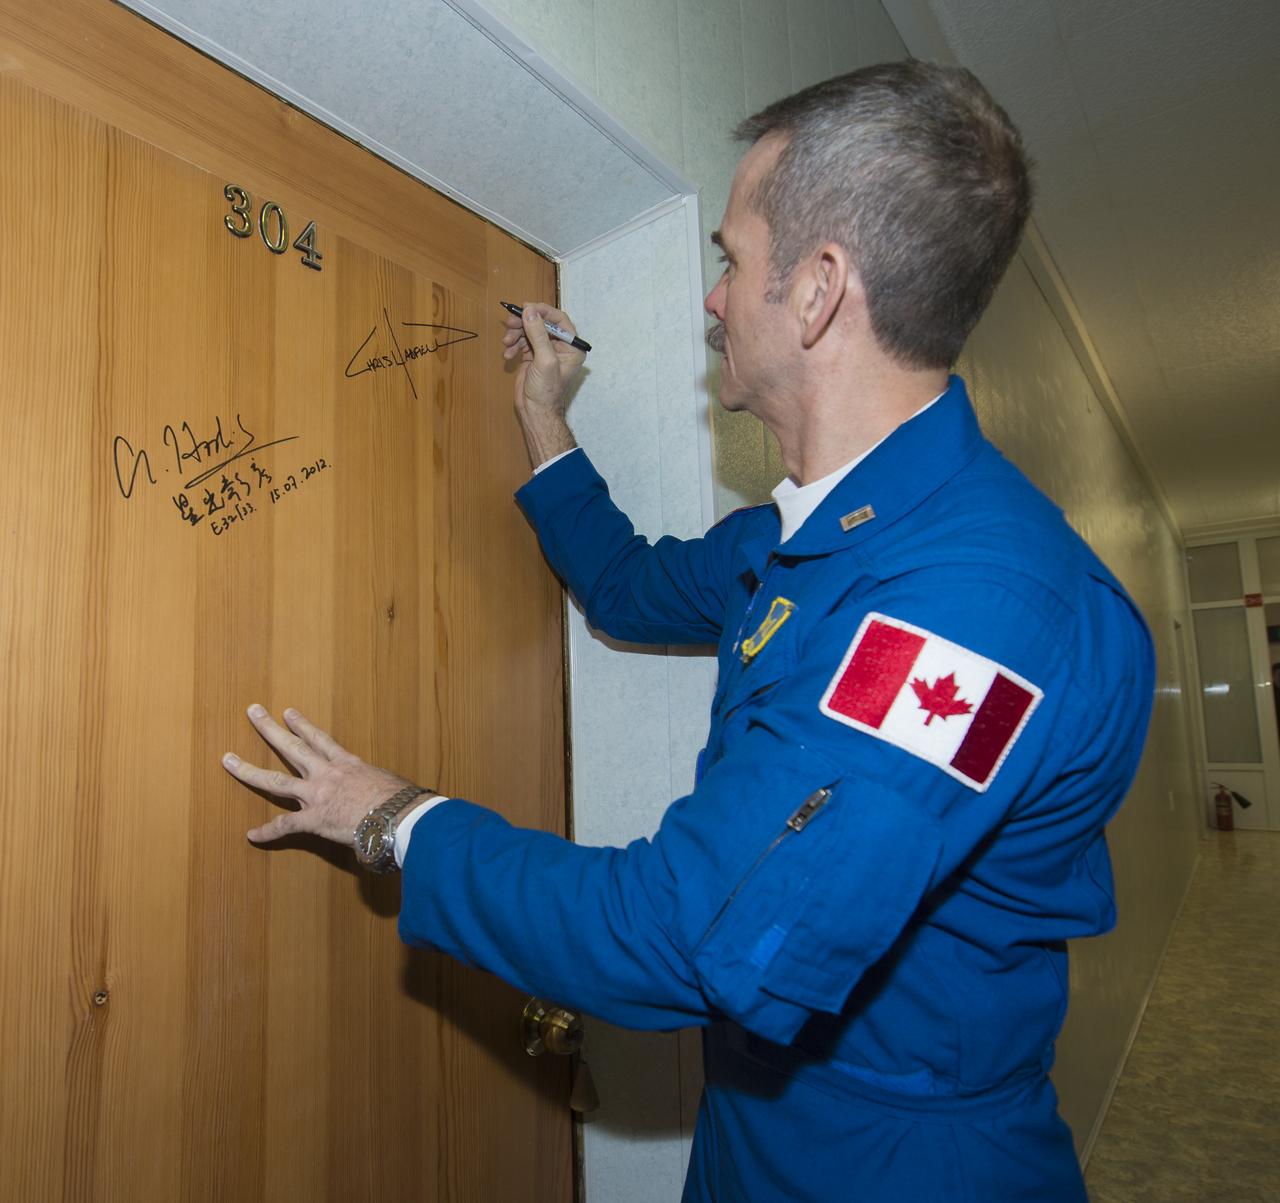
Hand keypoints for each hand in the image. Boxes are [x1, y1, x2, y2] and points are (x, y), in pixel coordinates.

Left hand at [223, 704, 420, 845]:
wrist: (398, 814)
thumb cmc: (401, 799)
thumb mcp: (387, 783)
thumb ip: (377, 785)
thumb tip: (384, 793)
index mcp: (347, 764)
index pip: (320, 740)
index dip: (303, 726)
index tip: (288, 713)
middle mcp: (326, 774)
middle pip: (292, 748)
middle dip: (270, 729)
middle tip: (253, 711)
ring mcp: (316, 795)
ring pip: (275, 781)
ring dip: (249, 770)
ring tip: (228, 758)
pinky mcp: (313, 819)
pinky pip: (284, 826)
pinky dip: (267, 832)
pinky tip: (251, 835)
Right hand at [501, 301, 585, 418]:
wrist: (535, 412)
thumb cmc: (546, 390)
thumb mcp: (545, 360)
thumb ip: (538, 334)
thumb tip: (529, 311)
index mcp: (572, 347)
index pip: (559, 320)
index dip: (542, 311)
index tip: (526, 308)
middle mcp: (561, 347)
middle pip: (542, 323)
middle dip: (524, 323)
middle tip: (509, 322)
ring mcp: (546, 351)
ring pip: (530, 331)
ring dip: (516, 334)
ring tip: (506, 342)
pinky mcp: (533, 357)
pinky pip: (523, 342)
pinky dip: (514, 345)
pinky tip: (507, 354)